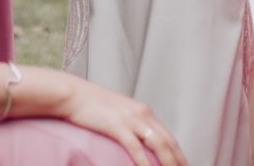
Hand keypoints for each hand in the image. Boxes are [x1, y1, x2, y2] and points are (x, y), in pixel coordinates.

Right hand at [62, 77, 185, 165]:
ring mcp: (131, 119)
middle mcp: (142, 113)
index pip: (168, 136)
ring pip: (158, 145)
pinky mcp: (118, 126)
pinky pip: (136, 148)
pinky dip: (145, 162)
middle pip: (168, 142)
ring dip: (168, 163)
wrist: (74, 95)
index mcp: (143, 111)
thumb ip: (131, 125)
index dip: (178, 154)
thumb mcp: (118, 113)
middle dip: (179, 161)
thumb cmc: (92, 106)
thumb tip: (138, 141)